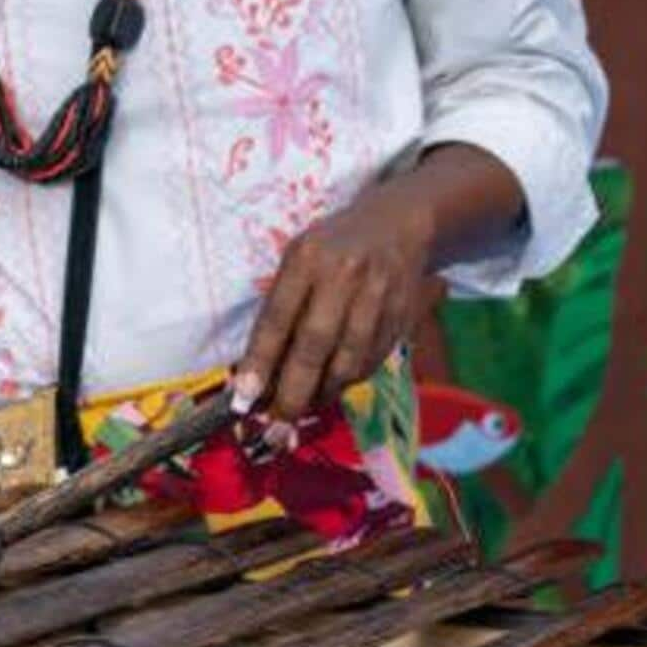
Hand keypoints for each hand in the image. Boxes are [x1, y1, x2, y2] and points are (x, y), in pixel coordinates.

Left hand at [234, 191, 436, 421]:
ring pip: (348, 361)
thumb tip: (257, 371)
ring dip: (322, 394)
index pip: (278, 318)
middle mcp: (345, 275)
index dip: (260, 362)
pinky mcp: (402, 314)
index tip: (244, 398)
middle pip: (316, 345)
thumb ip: (279, 307)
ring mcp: (378, 295)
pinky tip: (332, 387)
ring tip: (303, 408)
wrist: (397, 224)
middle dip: (293, 392)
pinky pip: (371, 361)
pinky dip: (348, 381)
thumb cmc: (332, 247)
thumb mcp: (297, 259)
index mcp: (308, 257)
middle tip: (276, 423)